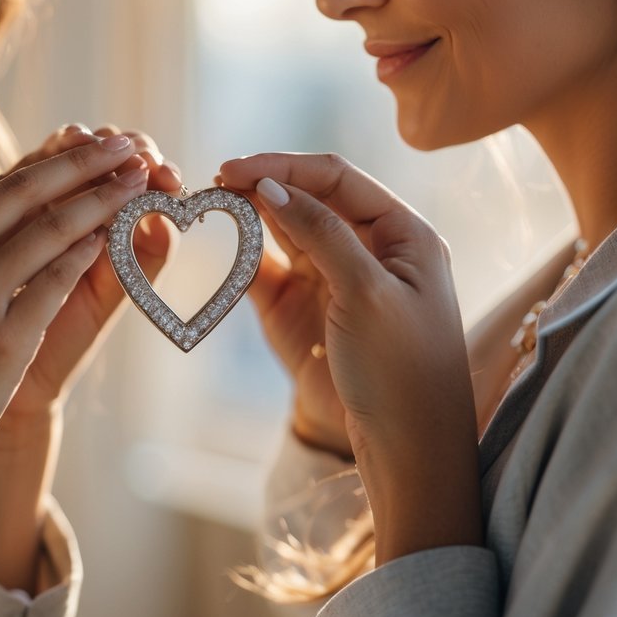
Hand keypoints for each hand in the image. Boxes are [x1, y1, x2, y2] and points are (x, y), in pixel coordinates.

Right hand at [0, 134, 151, 489]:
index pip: (5, 181)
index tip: (100, 141)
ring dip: (105, 199)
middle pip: (29, 190)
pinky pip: (60, 278)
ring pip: (52, 228)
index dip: (61, 157)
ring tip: (142, 182)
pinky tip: (119, 236)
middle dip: (89, 162)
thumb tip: (42, 181)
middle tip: (132, 145)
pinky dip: (94, 253)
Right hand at [219, 153, 481, 564]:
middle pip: (308, 198)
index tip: (239, 167)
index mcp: (403, 234)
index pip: (338, 179)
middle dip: (265, 184)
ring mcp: (331, 279)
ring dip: (250, 214)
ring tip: (212, 201)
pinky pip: (266, 270)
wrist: (403, 449)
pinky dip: (242, 254)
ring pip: (284, 230)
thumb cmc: (403, 369)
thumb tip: (271, 184)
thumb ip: (321, 232)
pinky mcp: (301, 310)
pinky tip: (223, 241)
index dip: (288, 167)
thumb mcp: (368, 291)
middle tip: (217, 180)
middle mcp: (367, 249)